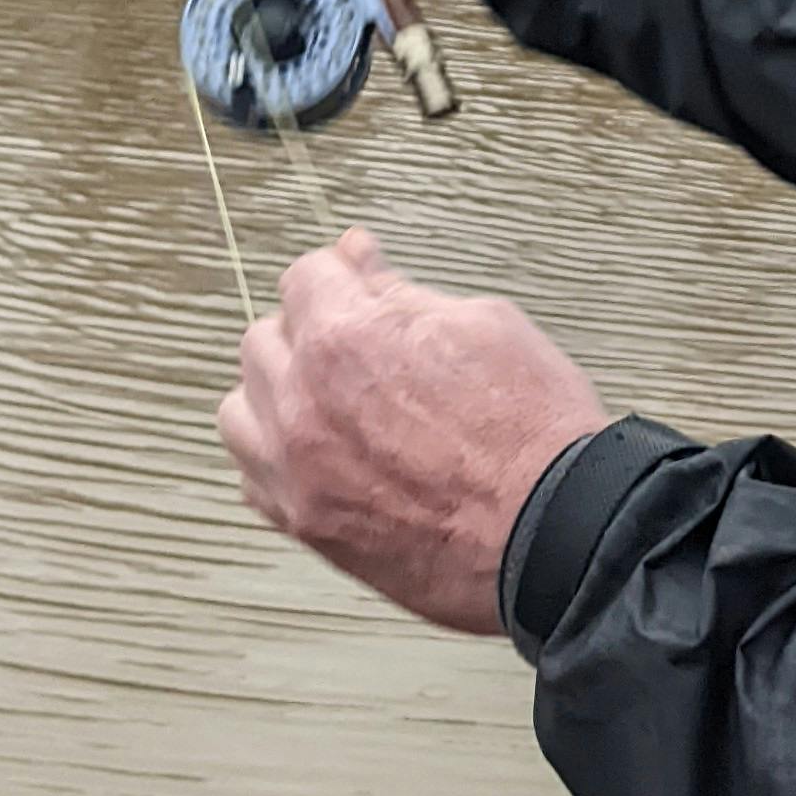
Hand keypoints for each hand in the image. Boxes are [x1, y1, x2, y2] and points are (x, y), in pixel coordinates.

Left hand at [219, 230, 606, 632]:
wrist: (555, 532)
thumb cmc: (532, 429)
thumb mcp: (483, 324)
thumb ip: (403, 294)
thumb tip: (361, 263)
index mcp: (346, 338)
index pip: (303, 278)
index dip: (340, 276)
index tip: (359, 284)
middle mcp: (303, 403)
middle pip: (262, 341)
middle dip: (306, 333)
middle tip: (360, 349)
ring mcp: (297, 471)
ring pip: (241, 412)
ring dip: (276, 396)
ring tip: (329, 405)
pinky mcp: (307, 526)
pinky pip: (253, 481)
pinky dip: (276, 460)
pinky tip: (322, 456)